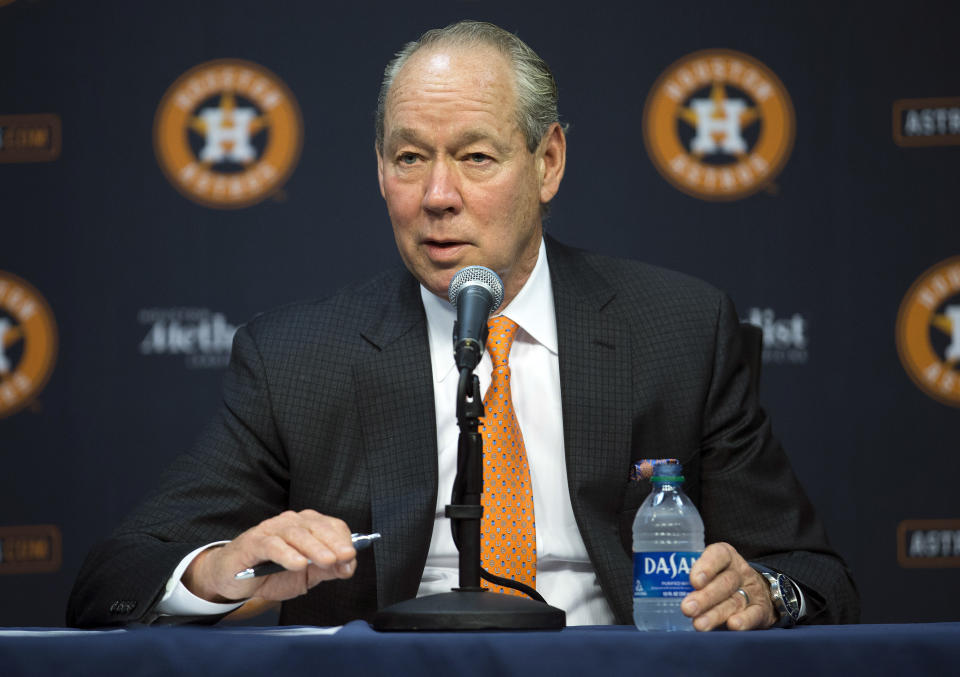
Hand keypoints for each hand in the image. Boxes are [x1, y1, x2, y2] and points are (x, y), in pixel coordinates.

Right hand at [182, 510, 357, 602]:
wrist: (233, 578)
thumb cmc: (271, 572)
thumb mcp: (306, 575)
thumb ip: (327, 569)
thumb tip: (349, 566)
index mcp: (308, 526)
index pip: (332, 526)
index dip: (343, 541)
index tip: (351, 559)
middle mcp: (291, 522)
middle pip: (317, 527)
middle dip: (334, 543)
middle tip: (345, 558)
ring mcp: (271, 530)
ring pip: (297, 534)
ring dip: (314, 548)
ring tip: (327, 561)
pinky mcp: (254, 542)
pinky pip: (273, 545)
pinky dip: (287, 554)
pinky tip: (298, 564)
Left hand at [681, 542, 776, 630]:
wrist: (757, 592)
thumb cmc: (721, 580)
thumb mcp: (710, 571)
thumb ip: (692, 578)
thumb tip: (664, 590)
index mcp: (726, 556)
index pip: (718, 555)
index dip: (706, 567)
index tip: (693, 581)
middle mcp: (740, 572)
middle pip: (724, 583)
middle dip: (704, 597)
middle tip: (687, 608)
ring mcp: (752, 591)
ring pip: (734, 601)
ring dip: (716, 614)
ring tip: (699, 625)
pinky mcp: (761, 610)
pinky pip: (754, 614)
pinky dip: (744, 621)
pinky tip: (733, 626)